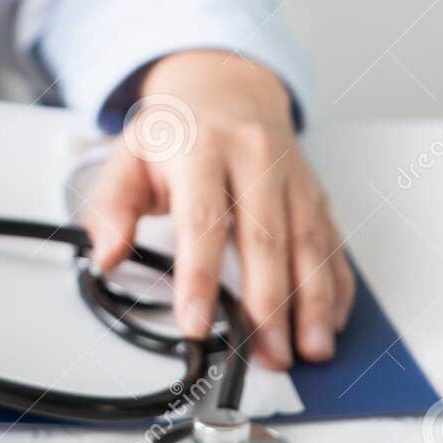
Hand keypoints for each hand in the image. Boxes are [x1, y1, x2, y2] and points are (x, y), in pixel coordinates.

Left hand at [85, 50, 354, 369]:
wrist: (226, 87)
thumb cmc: (177, 131)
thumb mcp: (128, 155)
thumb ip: (111, 206)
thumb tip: (105, 255)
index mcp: (201, 149)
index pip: (202, 220)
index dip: (200, 276)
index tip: (197, 322)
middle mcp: (254, 160)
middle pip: (265, 239)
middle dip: (268, 304)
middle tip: (265, 355)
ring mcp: (291, 178)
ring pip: (308, 245)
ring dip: (312, 303)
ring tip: (308, 351)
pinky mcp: (315, 194)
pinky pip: (332, 244)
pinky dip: (336, 287)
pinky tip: (332, 322)